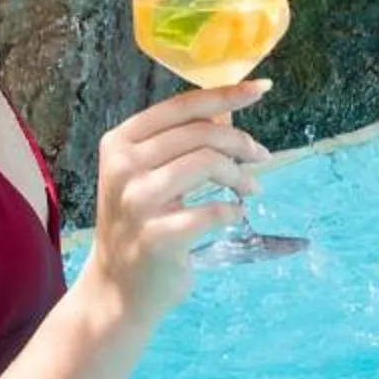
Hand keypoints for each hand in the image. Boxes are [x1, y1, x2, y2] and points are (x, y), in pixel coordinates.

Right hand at [89, 81, 271, 322]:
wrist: (118, 289)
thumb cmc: (140, 223)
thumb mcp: (149, 174)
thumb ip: (181, 141)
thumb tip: (228, 108)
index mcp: (120, 142)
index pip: (181, 106)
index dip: (225, 95)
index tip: (260, 89)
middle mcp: (123, 167)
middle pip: (200, 133)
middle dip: (240, 142)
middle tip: (260, 155)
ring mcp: (138, 202)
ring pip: (207, 163)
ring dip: (239, 176)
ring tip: (249, 187)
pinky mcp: (158, 237)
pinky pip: (213, 211)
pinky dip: (232, 210)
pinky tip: (234, 214)